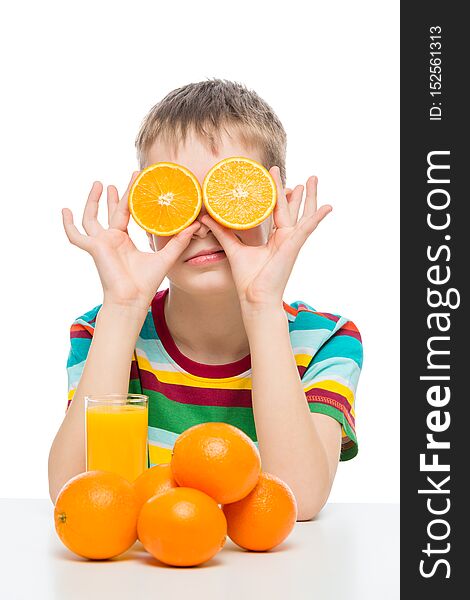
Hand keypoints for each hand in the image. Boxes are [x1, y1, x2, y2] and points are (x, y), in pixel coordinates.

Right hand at [62, 172, 200, 311]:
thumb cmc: (145, 283)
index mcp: (124, 241)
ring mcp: (100, 243)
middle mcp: (111, 240)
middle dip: (113, 196)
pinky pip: (76, 236)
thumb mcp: (165, 257)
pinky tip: (64, 210)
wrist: (132, 299)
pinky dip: (68, 224)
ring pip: (91, 218)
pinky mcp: (93, 248)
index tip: (136, 182)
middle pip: (110, 212)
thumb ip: (179, 241)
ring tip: (99, 184)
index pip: (126, 214)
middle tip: (118, 181)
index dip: (130, 198)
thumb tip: (195, 224)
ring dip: (92, 201)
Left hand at [200, 166, 331, 310]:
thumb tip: (207, 217)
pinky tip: (328, 207)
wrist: (254, 297)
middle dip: (292, 190)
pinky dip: (318, 217)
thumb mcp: (234, 249)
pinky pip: (308, 228)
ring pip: (303, 214)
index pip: (275, 211)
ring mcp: (291, 241)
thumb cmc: (248, 279)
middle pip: (291, 208)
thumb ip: (223, 232)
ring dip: (309, 196)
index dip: (275, 194)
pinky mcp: (294, 246)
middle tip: (294, 173)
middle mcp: (285, 238)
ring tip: (313, 178)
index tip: (270, 177)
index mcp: (275, 239)